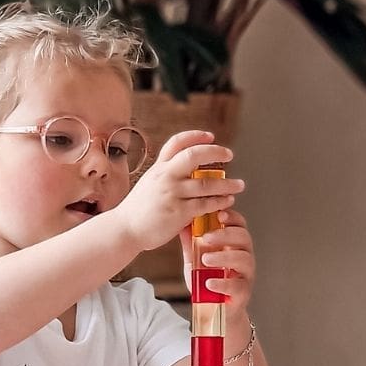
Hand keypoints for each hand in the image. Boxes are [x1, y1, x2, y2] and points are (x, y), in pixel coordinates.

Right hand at [113, 131, 244, 252]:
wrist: (125, 229)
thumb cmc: (138, 210)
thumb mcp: (149, 184)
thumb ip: (166, 176)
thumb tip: (187, 171)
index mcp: (159, 168)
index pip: (177, 142)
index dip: (196, 136)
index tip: (211, 136)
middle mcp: (165, 176)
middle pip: (194, 156)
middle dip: (215, 153)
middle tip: (229, 155)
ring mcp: (172, 194)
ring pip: (206, 184)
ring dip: (226, 184)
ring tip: (239, 185)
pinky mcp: (178, 212)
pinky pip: (205, 204)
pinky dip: (219, 202)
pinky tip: (227, 201)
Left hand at [178, 208, 255, 321]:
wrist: (213, 312)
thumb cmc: (207, 283)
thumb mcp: (195, 261)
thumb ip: (191, 244)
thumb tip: (181, 223)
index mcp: (235, 245)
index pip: (239, 225)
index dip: (232, 217)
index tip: (219, 214)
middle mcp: (245, 257)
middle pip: (243, 238)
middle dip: (225, 234)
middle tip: (206, 237)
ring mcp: (246, 275)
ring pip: (243, 259)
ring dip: (224, 257)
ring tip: (205, 259)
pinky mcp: (243, 293)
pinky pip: (237, 285)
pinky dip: (222, 283)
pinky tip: (209, 282)